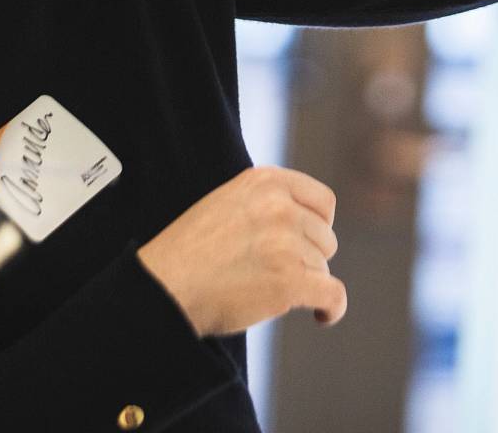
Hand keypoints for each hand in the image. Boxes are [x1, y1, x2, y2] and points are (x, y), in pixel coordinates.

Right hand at [137, 166, 345, 336]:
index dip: (318, 226)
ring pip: (322, 267)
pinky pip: (333, 294)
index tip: (307, 243)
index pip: (323, 201)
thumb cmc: (190, 252)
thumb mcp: (227, 203)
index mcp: (265, 182)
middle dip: (307, 258)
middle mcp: (279, 206)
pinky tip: (323, 315)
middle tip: (275, 273)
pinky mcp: (289, 281)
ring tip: (272, 292)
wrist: (164, 286)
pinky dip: (332, 308)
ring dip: (305, 283)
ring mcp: (285, 242)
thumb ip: (266, 202)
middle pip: (325, 238)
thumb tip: (306, 220)